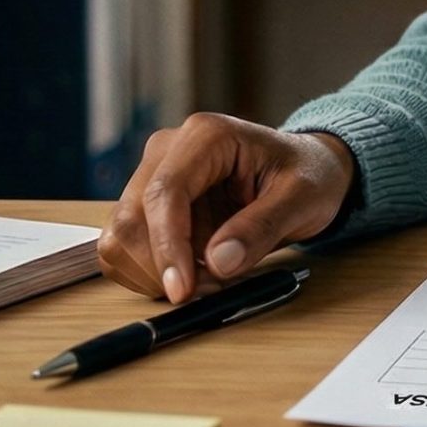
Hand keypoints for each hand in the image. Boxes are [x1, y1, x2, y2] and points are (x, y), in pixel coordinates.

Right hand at [99, 113, 355, 302]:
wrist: (305, 172)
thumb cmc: (307, 176)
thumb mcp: (302, 199)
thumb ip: (262, 227)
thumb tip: (218, 262)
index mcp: (206, 136)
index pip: (165, 192)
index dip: (167, 246)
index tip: (181, 290)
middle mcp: (168, 151)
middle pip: (131, 219)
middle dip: (163, 267)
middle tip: (212, 288)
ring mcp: (152, 177)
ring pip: (120, 239)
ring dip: (155, 274)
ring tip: (209, 278)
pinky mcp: (146, 205)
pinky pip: (125, 250)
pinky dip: (151, 274)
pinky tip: (193, 272)